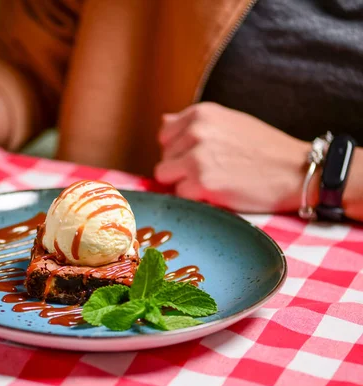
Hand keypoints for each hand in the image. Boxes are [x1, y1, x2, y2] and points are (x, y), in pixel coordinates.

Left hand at [155, 102, 309, 212]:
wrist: (296, 171)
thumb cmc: (265, 149)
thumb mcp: (229, 122)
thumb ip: (193, 123)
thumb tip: (163, 121)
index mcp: (201, 113)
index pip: (165, 135)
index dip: (178, 150)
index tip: (198, 157)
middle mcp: (196, 131)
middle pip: (164, 157)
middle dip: (181, 168)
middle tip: (212, 171)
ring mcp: (197, 157)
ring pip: (166, 176)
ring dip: (184, 183)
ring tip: (213, 181)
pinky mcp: (201, 182)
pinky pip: (179, 195)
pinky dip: (195, 198)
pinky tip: (217, 192)